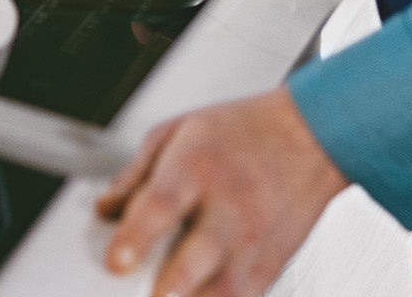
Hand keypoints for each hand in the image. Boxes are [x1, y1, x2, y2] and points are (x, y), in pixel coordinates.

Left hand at [95, 88, 347, 296]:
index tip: (114, 262)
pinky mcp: (271, 265)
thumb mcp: (176, 132)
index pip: (163, 205)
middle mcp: (229, 206)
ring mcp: (254, 240)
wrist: (307, 137)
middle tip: (148, 296)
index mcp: (197, 167)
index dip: (136, 236)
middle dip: (171, 286)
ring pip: (227, 290)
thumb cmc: (238, 132)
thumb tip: (105, 210)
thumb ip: (134, 174)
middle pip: (200, 255)